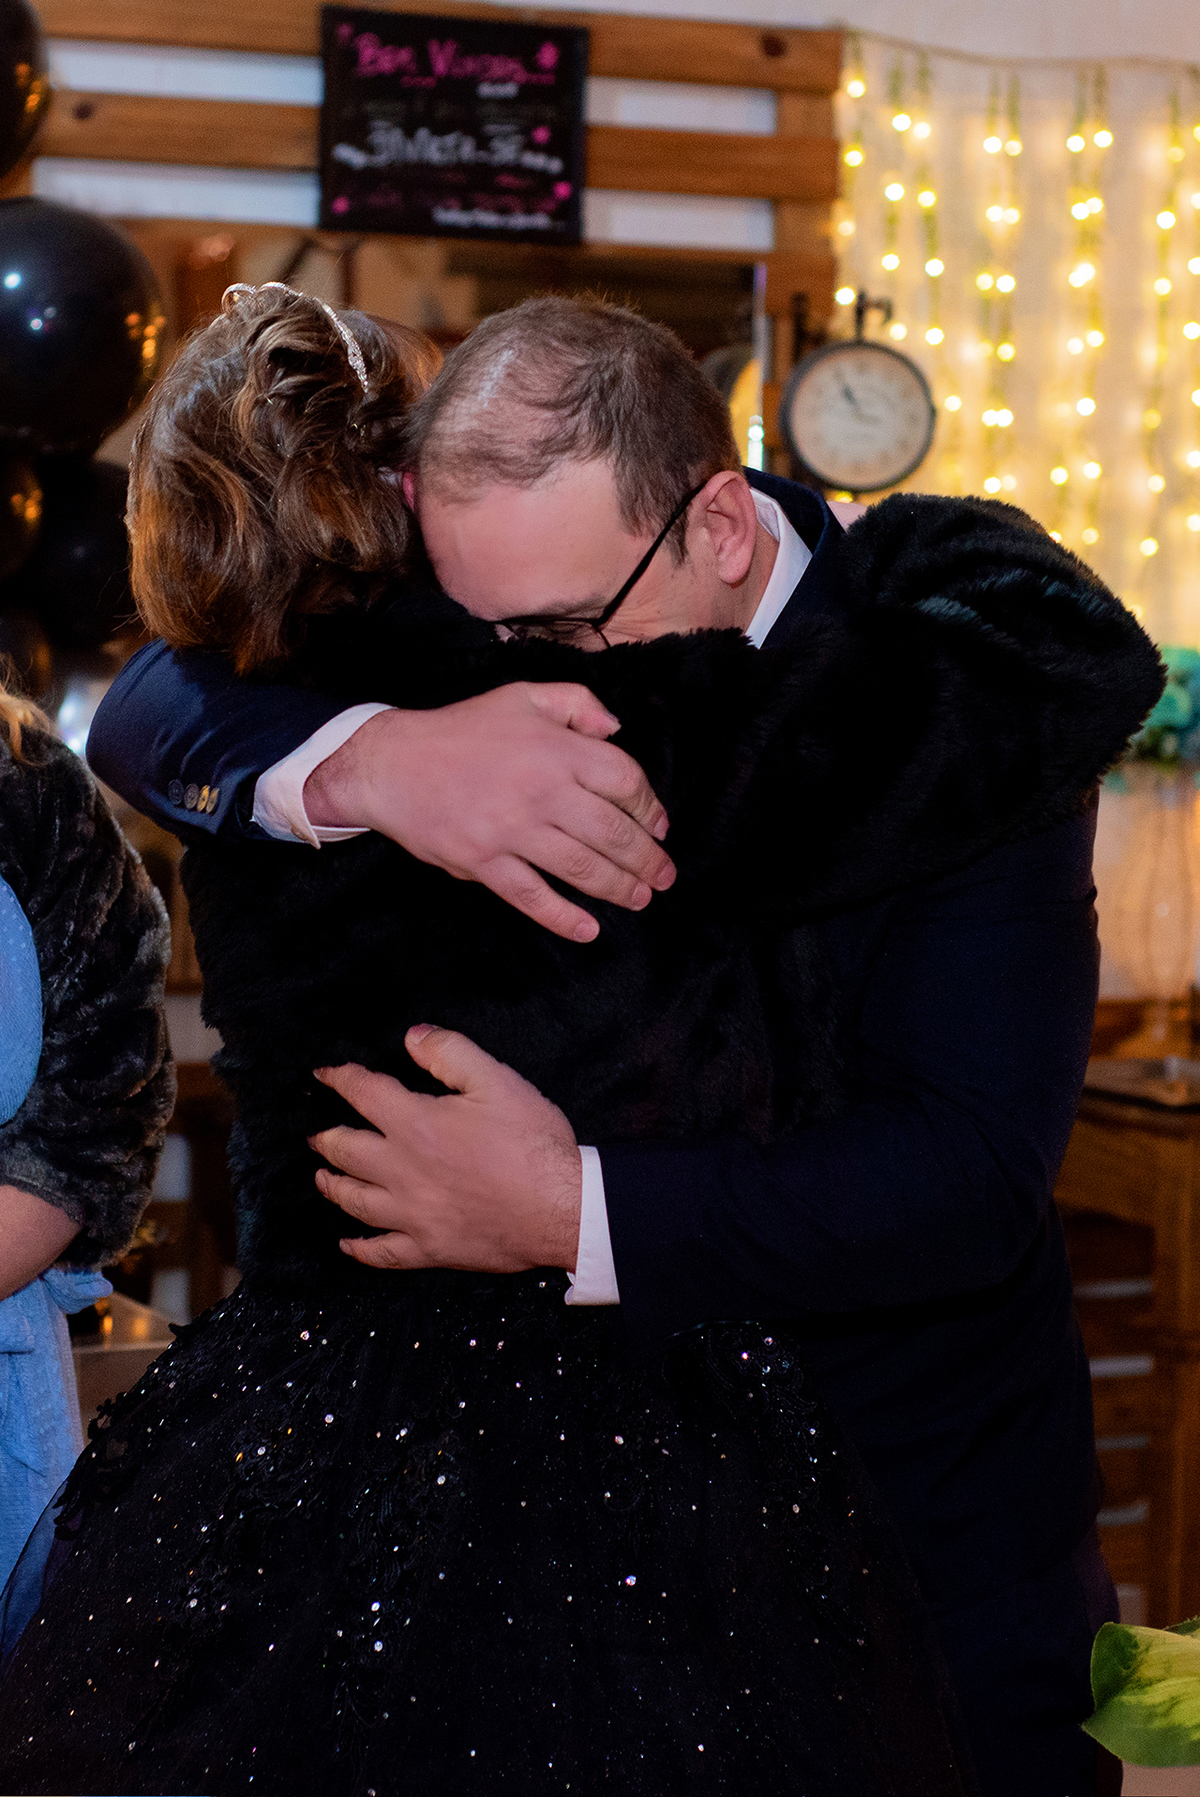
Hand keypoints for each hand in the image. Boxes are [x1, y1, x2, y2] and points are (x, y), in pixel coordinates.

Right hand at [304, 683, 674, 941]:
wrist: (393, 764)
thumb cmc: (462, 730)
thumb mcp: (522, 696)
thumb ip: (577, 704)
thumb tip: (617, 729)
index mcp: (556, 749)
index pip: (624, 781)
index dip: (649, 807)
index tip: (659, 826)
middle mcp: (542, 790)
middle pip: (612, 831)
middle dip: (647, 858)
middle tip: (663, 875)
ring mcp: (513, 830)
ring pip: (582, 867)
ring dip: (619, 887)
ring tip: (640, 898)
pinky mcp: (485, 862)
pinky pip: (533, 897)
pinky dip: (563, 917)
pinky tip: (588, 930)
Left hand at [310, 1025, 581, 1273]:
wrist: (562, 1208)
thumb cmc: (532, 1143)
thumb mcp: (497, 1080)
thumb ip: (450, 1052)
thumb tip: (412, 1037)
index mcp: (415, 1124)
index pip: (363, 1094)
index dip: (340, 1079)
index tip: (325, 1074)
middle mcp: (402, 1170)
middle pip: (346, 1152)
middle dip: (326, 1139)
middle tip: (317, 1135)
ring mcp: (412, 1214)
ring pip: (355, 1201)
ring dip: (333, 1186)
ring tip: (322, 1178)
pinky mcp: (429, 1249)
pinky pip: (382, 1253)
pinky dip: (360, 1249)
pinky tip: (348, 1245)